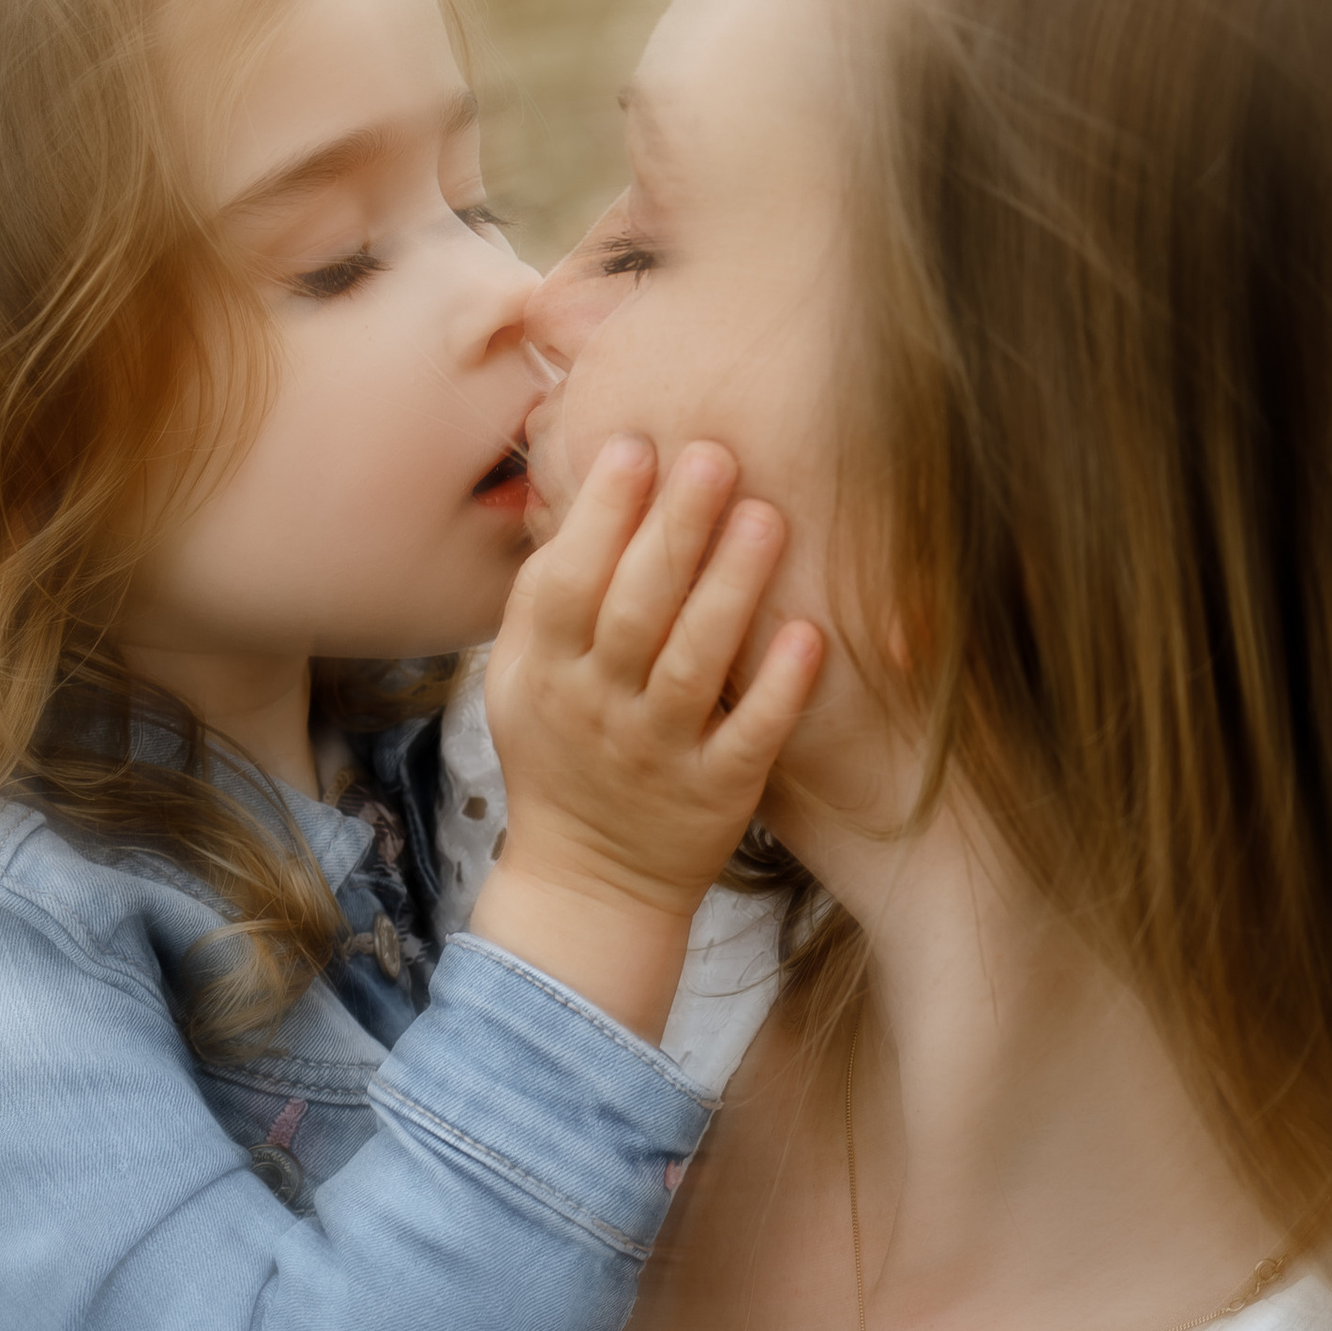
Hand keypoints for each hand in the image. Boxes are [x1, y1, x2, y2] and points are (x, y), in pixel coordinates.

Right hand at [471, 435, 822, 1042]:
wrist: (588, 884)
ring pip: (693, 662)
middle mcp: (597, 709)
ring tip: (768, 517)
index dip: (600, 516)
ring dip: (731, 588)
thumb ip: (547, 596)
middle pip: (635, 609)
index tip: (639, 445)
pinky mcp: (716, 794)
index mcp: (545, 672)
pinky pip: (749, 735)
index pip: (567, 583)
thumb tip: (584, 485)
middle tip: (717, 456)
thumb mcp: (522, 681)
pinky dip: (777, 686)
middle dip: (674, 529)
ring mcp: (658, 753)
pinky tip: (809, 633)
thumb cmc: (563, 755)